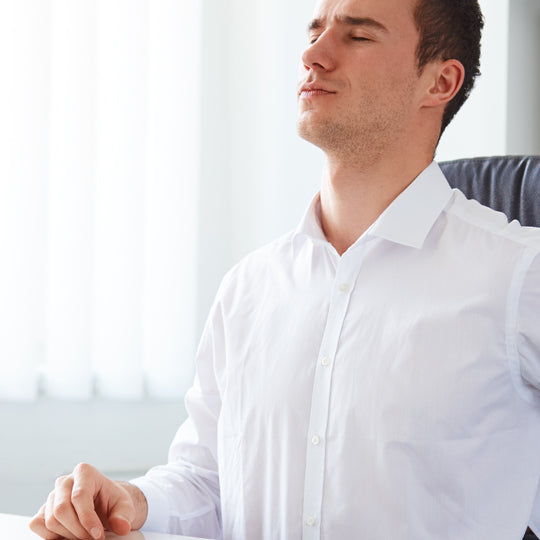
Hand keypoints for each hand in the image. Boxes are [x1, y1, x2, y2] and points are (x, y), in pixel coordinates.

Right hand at [29, 463, 146, 539]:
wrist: (104, 506)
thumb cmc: (113, 503)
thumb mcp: (124, 507)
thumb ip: (124, 516)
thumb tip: (122, 526)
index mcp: (85, 472)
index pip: (79, 496)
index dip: (87, 519)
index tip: (98, 535)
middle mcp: (65, 481)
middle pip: (61, 510)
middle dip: (77, 530)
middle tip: (92, 539)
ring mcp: (52, 495)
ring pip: (50, 520)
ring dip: (67, 535)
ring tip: (84, 537)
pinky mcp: (43, 509)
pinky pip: (37, 525)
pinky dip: (51, 536)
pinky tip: (69, 535)